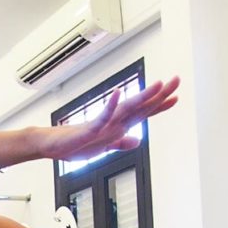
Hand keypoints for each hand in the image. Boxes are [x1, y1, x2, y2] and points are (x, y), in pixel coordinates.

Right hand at [43, 77, 179, 161]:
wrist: (51, 145)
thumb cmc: (74, 144)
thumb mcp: (104, 147)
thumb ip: (121, 143)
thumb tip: (137, 141)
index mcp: (117, 126)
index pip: (143, 114)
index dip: (160, 106)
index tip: (176, 96)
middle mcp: (113, 121)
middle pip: (140, 107)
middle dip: (159, 95)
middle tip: (176, 81)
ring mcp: (102, 124)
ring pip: (126, 109)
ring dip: (142, 97)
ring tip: (157, 85)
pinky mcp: (89, 128)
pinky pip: (102, 116)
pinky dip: (111, 106)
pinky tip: (118, 93)